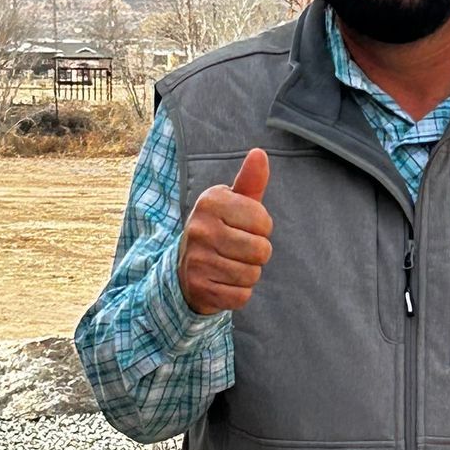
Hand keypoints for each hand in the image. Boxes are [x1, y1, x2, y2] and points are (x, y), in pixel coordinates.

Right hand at [178, 149, 271, 313]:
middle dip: (258, 254)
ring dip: (248, 274)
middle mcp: (199, 229)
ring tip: (231, 265)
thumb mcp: (233, 202)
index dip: (262, 229)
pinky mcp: (198, 288)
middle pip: (260, 251)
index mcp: (210, 202)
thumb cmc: (220, 228)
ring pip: (251, 275)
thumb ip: (250, 181)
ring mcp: (196, 259)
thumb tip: (260, 153)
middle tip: (240, 250)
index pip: (264, 222)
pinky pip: (241, 296)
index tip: (246, 228)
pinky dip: (239, 293)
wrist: (186, 267)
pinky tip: (225, 282)